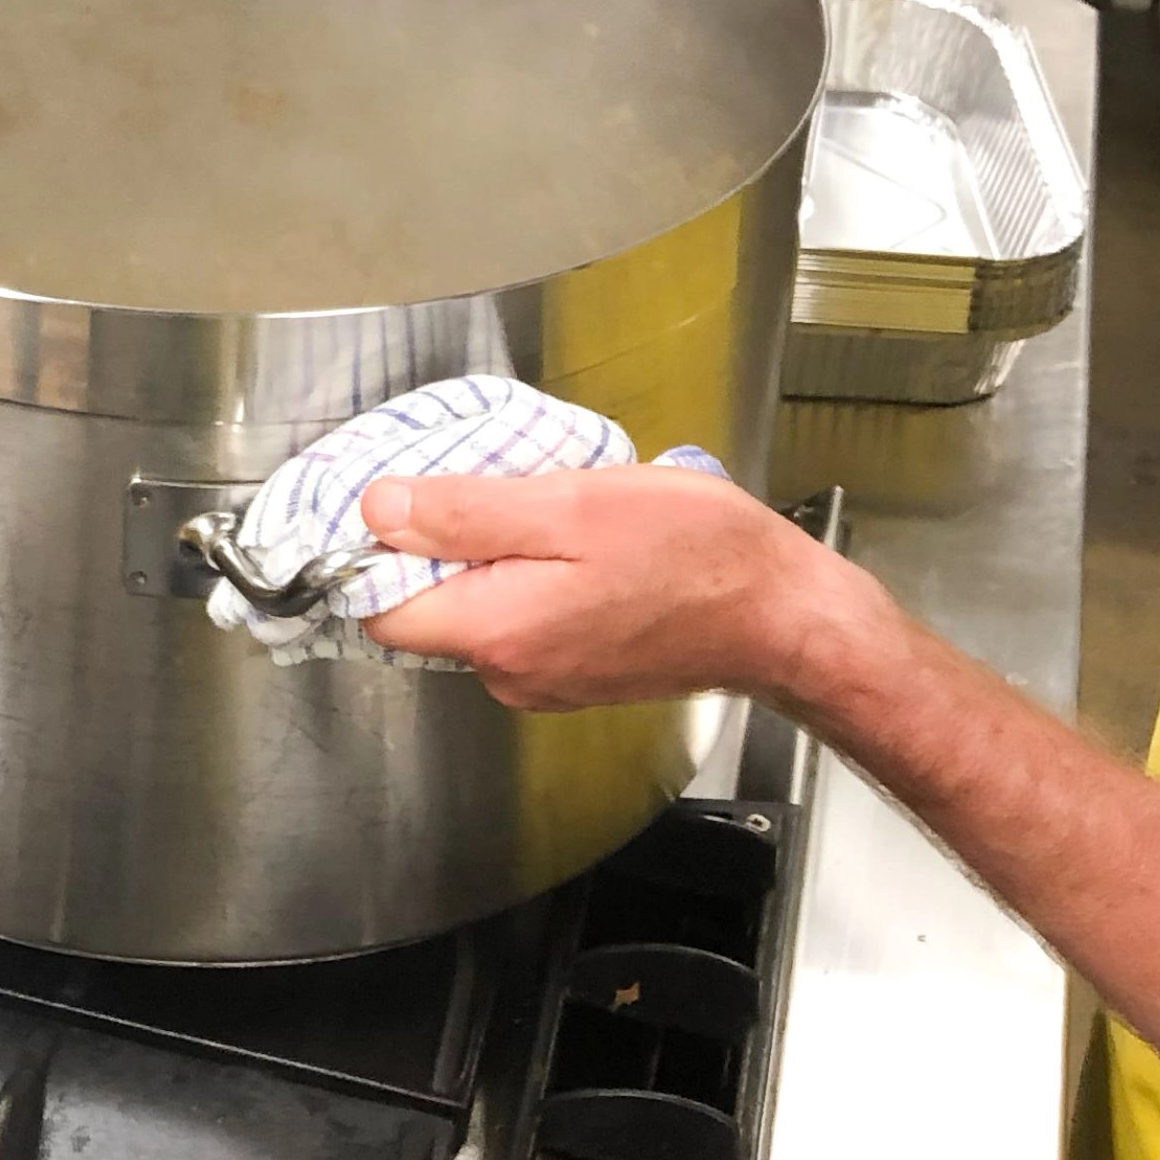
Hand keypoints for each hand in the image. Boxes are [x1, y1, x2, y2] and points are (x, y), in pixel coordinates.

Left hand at [353, 462, 868, 711]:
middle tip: (489, 480)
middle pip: (428, 607)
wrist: (786, 617)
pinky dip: (532, 575)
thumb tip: (377, 510)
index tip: (395, 496)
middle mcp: (512, 672)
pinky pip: (524, 617)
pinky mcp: (580, 671)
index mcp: (498, 633)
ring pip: (479, 607)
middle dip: (441, 542)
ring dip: (493, 553)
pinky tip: (576, 539)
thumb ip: (465, 514)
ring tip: (547, 504)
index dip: (373, 552)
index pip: (380, 608)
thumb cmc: (695, 556)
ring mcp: (547, 679)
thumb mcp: (570, 506)